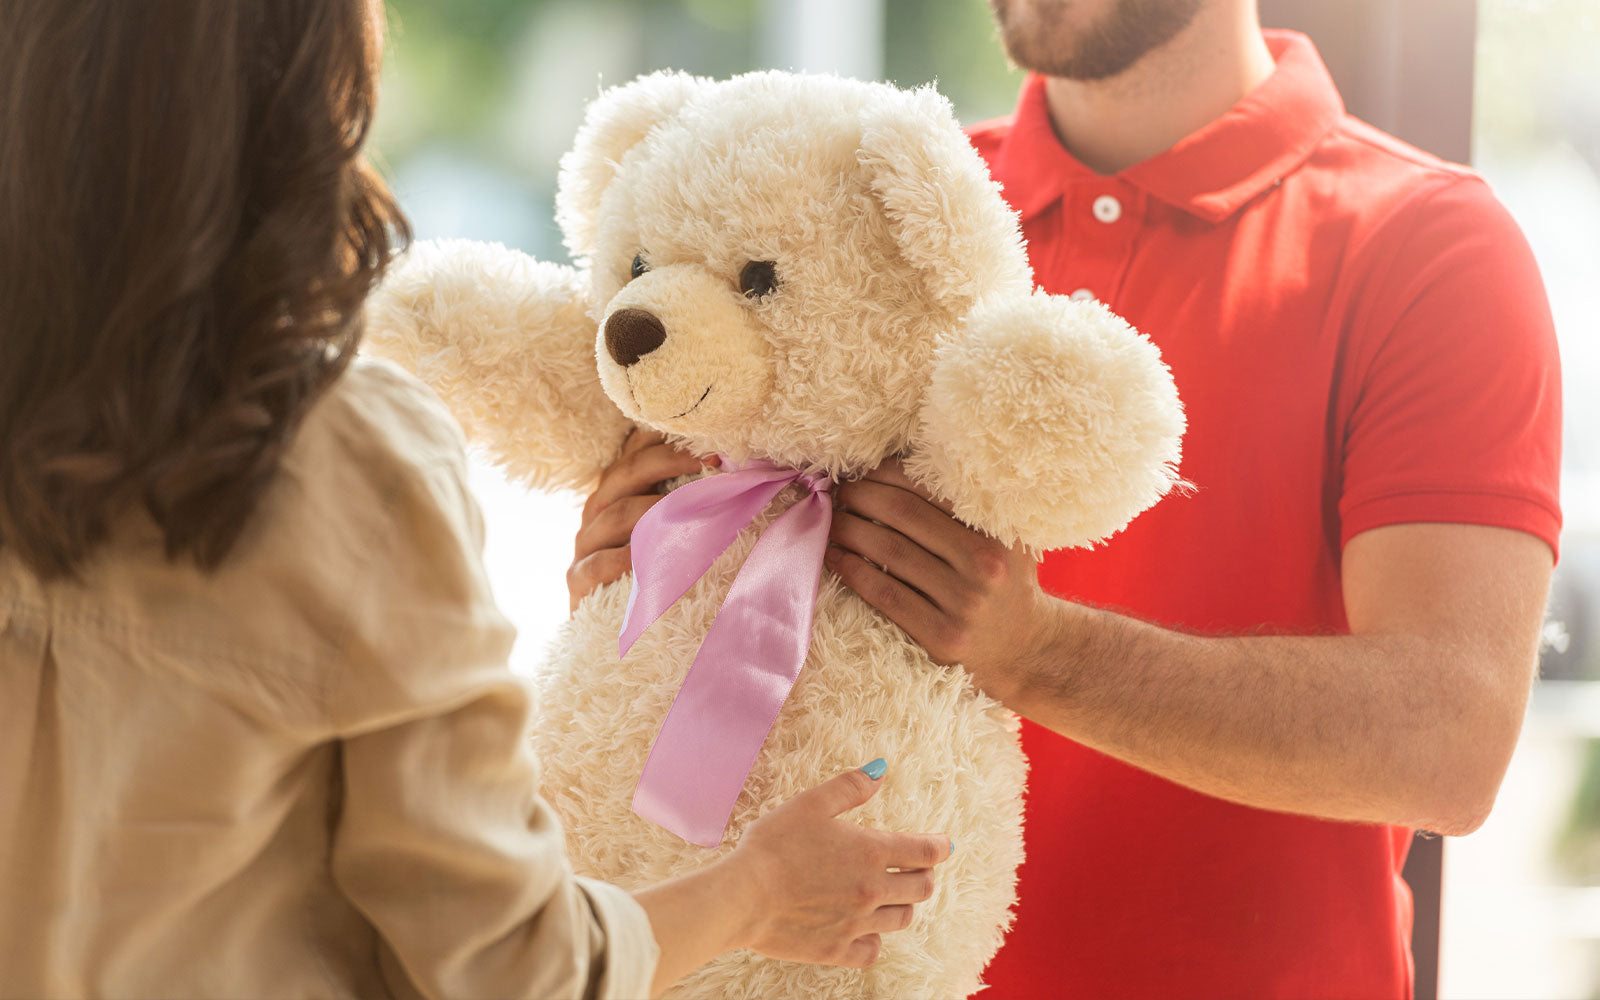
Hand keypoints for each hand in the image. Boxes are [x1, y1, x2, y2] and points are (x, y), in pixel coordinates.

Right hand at [567, 428, 715, 611]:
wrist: (627, 635)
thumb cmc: (657, 576)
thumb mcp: (671, 534)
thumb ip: (686, 504)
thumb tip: (733, 475)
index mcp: (618, 492)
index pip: (634, 451)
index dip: (667, 440)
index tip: (708, 439)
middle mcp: (598, 510)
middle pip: (626, 473)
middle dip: (669, 462)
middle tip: (710, 462)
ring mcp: (585, 544)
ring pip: (615, 515)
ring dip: (655, 510)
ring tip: (693, 511)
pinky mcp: (577, 579)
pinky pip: (598, 564)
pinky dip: (624, 559)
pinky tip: (651, 559)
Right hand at [723, 763, 951, 966]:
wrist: (741, 896)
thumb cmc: (773, 845)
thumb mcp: (811, 804)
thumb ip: (850, 786)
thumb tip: (881, 770)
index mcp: (870, 852)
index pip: (925, 852)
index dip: (939, 846)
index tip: (944, 844)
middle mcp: (871, 891)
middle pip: (922, 888)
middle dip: (924, 874)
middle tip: (916, 868)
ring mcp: (856, 924)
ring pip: (902, 919)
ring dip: (903, 904)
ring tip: (892, 895)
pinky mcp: (836, 950)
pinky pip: (872, 950)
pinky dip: (875, 939)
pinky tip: (866, 929)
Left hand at [824, 458, 1055, 705]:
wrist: (1026, 649)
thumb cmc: (1004, 582)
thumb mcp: (1004, 537)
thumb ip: (967, 506)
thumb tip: (898, 464)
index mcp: (996, 530)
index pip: (928, 488)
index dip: (886, 474)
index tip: (862, 471)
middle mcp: (984, 564)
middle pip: (903, 515)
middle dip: (861, 496)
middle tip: (839, 493)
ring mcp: (963, 603)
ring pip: (888, 552)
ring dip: (849, 530)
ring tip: (831, 521)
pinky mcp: (941, 636)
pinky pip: (884, 593)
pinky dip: (852, 571)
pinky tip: (834, 557)